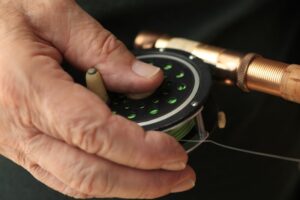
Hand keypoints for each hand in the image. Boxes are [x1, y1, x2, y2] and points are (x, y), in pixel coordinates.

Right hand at [0, 0, 194, 198]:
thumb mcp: (53, 14)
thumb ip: (103, 49)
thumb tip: (146, 81)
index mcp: (29, 89)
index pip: (97, 135)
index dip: (142, 151)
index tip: (174, 152)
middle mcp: (20, 127)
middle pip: (92, 174)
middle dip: (144, 182)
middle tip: (179, 176)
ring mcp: (18, 143)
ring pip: (78, 184)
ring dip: (125, 188)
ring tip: (160, 180)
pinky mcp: (22, 146)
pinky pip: (64, 176)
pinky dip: (101, 181)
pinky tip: (123, 174)